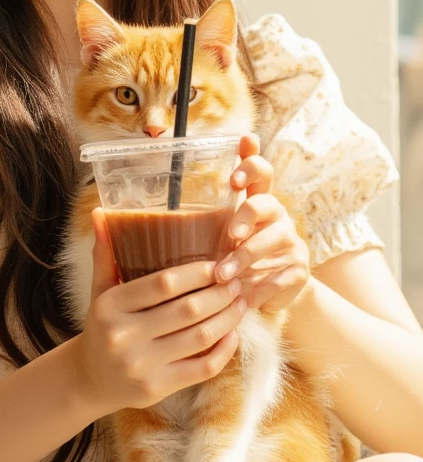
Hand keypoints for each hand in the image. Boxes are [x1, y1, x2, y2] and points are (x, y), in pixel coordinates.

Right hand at [72, 209, 245, 416]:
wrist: (90, 379)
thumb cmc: (102, 326)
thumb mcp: (99, 290)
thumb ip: (105, 254)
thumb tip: (100, 213)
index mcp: (110, 306)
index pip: (162, 284)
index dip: (196, 273)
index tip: (217, 264)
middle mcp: (124, 336)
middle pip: (187, 310)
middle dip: (219, 294)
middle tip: (237, 281)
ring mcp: (142, 365)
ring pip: (199, 338)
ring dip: (227, 318)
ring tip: (241, 302)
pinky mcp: (158, 389)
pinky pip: (202, 368)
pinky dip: (223, 350)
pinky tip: (233, 334)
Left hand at [213, 133, 310, 312]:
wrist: (273, 295)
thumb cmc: (237, 259)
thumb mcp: (223, 239)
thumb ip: (206, 226)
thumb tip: (160, 226)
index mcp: (258, 203)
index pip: (261, 172)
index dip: (251, 164)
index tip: (234, 176)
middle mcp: (277, 217)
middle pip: (266, 202)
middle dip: (246, 215)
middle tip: (230, 234)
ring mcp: (291, 242)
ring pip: (273, 239)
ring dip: (245, 257)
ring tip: (223, 275)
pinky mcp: (300, 269)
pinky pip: (282, 274)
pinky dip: (260, 287)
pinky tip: (245, 297)